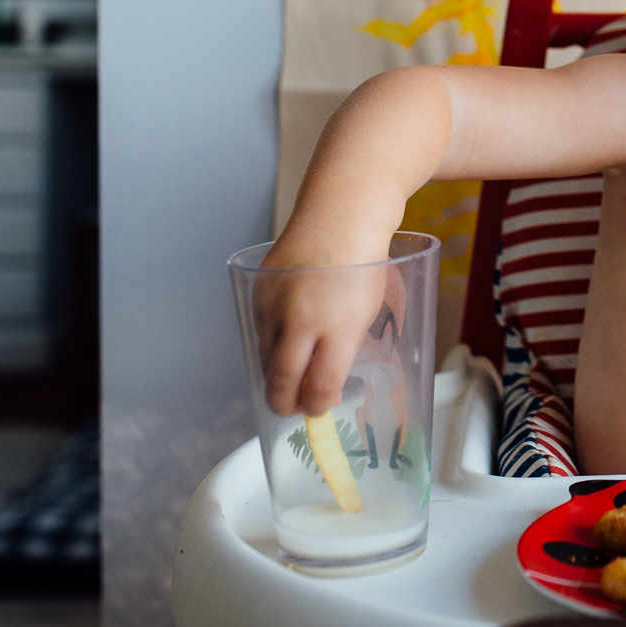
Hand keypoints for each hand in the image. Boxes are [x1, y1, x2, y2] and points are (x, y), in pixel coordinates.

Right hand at [252, 243, 386, 417]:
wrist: (341, 216)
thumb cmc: (365, 264)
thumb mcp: (367, 313)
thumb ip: (344, 349)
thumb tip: (323, 386)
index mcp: (340, 327)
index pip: (319, 385)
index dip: (315, 406)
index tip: (317, 410)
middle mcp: (303, 319)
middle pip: (282, 380)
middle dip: (285, 403)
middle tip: (291, 409)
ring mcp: (276, 304)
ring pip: (265, 358)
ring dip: (275, 374)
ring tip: (290, 378)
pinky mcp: (258, 292)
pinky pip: (259, 331)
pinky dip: (269, 343)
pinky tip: (284, 341)